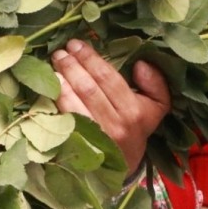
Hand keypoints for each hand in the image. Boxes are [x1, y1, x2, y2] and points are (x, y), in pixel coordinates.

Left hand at [51, 39, 170, 172]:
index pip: (107, 78)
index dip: (90, 58)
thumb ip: (155, 83)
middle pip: (87, 88)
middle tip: (61, 51)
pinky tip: (51, 85)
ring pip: (73, 102)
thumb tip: (140, 64)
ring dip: (61, 80)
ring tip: (54, 63)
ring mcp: (95, 138)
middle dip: (72, 65)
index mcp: (134, 111)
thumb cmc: (138, 126)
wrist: (124, 164)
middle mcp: (115, 125)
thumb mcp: (156, 106)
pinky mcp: (79, 145)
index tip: (76, 44)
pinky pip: (64, 117)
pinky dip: (56, 99)